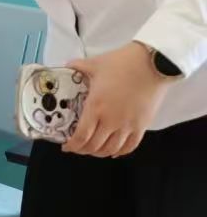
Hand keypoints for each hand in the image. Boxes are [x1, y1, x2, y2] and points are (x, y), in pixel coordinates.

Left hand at [63, 42, 172, 157]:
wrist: (151, 64)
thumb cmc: (120, 64)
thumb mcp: (94, 64)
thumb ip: (77, 67)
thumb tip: (65, 65)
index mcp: (95, 107)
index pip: (81, 136)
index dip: (72, 145)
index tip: (65, 146)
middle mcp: (111, 121)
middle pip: (94, 146)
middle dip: (83, 150)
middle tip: (76, 147)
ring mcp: (128, 125)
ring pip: (111, 149)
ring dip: (99, 153)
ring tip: (92, 149)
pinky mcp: (142, 126)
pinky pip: (130, 146)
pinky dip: (120, 152)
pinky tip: (113, 151)